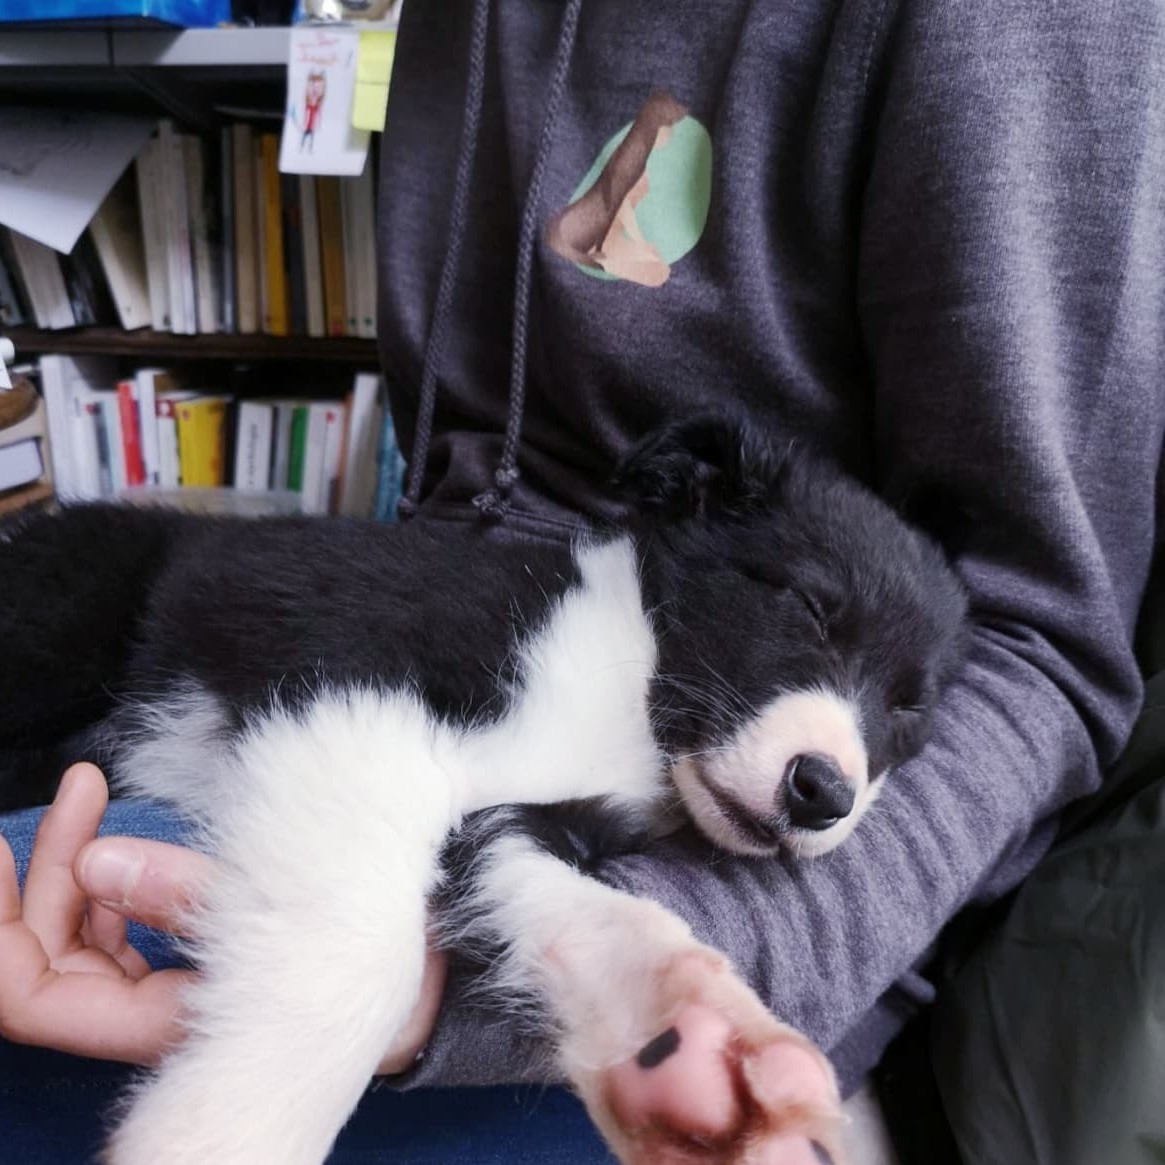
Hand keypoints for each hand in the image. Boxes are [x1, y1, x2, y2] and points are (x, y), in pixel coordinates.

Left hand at [0, 763, 445, 1072]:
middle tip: (74, 789)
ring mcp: (157, 979)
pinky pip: (114, 913)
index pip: (32, 995)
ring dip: (72, 856)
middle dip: (43, 868)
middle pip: (45, 951)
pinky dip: (108, 863)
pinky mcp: (183, 948)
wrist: (422, 980)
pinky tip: (119, 820)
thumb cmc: (360, 962)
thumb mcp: (282, 921)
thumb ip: (185, 894)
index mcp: (153, 1025)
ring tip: (91, 789)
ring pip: (77, 927)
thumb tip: (97, 859)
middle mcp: (139, 1010)